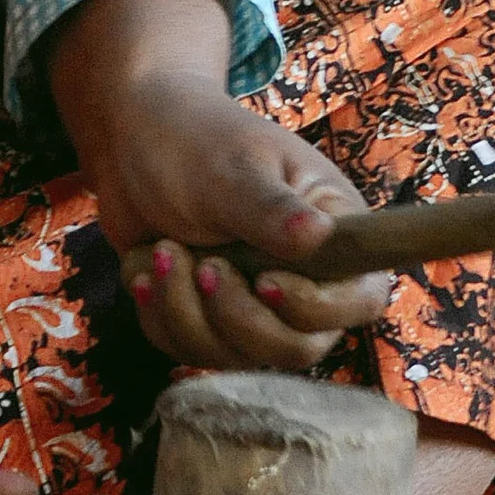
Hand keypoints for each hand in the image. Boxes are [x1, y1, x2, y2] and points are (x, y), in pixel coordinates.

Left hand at [46, 0, 393, 376]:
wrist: (132, 139)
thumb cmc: (194, 140)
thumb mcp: (233, 170)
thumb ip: (271, 210)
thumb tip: (318, 235)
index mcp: (332, 229)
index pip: (361, 299)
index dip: (317, 308)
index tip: (264, 280)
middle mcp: (303, 275)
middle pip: (299, 347)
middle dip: (238, 316)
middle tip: (200, 264)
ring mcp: (255, 301)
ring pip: (238, 355)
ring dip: (187, 312)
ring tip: (161, 251)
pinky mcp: (211, 316)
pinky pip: (192, 350)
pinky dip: (160, 314)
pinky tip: (145, 267)